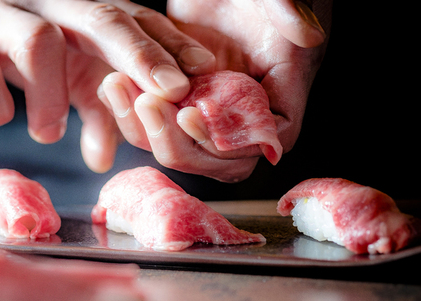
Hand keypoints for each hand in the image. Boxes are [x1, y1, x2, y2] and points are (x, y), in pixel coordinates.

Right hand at [0, 0, 216, 172]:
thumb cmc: (5, 44)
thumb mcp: (54, 71)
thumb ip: (84, 108)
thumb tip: (105, 158)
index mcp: (75, 11)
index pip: (133, 20)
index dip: (170, 46)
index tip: (206, 75)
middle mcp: (43, 5)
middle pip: (100, 18)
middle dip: (140, 56)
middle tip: (168, 92)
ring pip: (38, 43)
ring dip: (51, 97)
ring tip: (48, 133)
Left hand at [98, 0, 330, 181]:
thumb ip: (291, 14)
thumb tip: (308, 35)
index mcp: (281, 94)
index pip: (263, 141)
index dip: (229, 140)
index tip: (192, 115)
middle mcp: (246, 111)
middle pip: (220, 158)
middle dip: (183, 143)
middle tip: (151, 106)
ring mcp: (212, 109)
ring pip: (186, 147)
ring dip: (154, 131)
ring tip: (132, 94)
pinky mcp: (183, 101)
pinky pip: (162, 125)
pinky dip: (140, 116)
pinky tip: (121, 89)